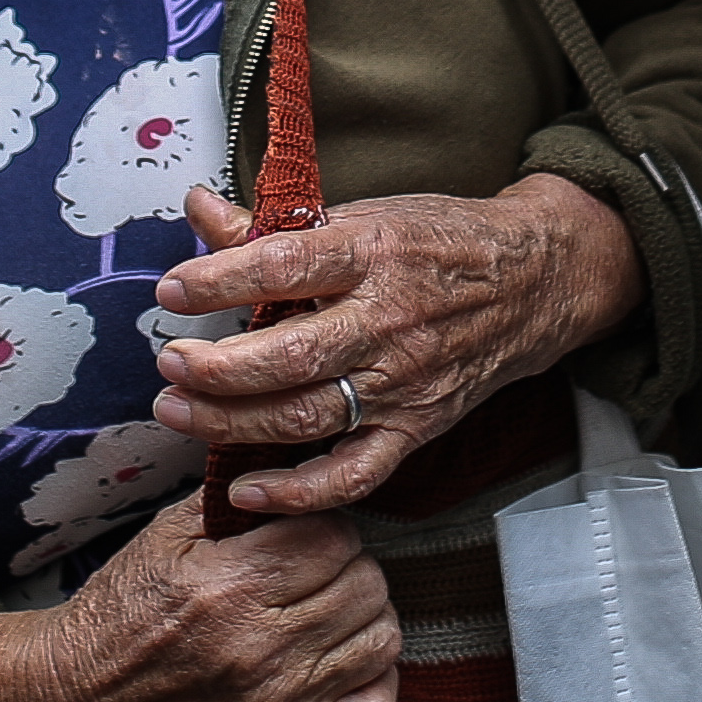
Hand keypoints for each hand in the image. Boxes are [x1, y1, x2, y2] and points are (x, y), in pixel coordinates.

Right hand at [0, 487, 394, 701]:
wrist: (82, 698)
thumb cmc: (123, 610)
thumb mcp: (164, 536)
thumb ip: (231, 497)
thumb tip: (291, 460)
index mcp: (229, 586)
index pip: (334, 538)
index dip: (327, 527)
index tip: (308, 534)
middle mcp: (259, 647)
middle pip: (365, 585)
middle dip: (349, 568)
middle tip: (319, 572)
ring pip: (381, 640)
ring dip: (365, 618)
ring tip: (331, 613)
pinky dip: (375, 683)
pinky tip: (343, 664)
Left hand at [149, 173, 633, 514]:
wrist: (533, 281)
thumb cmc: (439, 242)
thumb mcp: (364, 216)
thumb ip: (275, 226)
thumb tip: (198, 209)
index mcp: (371, 252)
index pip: (284, 267)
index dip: (220, 280)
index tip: (172, 290)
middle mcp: (386, 320)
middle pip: (289, 356)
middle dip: (216, 367)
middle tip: (168, 363)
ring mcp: (401, 381)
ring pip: (305, 416)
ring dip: (231, 421)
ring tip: (177, 408)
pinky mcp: (414, 427)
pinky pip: (352, 474)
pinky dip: (297, 492)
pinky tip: (244, 487)